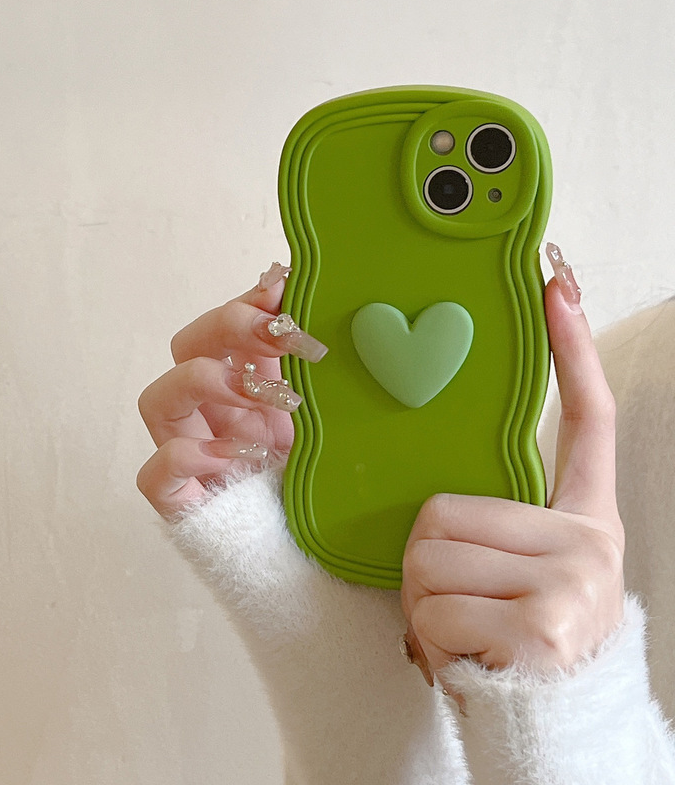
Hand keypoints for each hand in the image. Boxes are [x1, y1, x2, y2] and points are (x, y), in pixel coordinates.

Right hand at [137, 263, 326, 516]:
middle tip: (283, 334)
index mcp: (255, 390)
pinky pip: (154, 475)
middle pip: (189, 348)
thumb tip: (346, 308)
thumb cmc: (339, 496)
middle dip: (228, 327)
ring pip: (157, 399)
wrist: (330, 571)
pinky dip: (186, 458)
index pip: (232, 327)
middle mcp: (220, 416)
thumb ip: (342, 373)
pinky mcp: (185, 504)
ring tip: (267, 396)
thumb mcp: (349, 423)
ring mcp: (197, 458)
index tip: (289, 288)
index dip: (250, 301)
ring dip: (204, 382)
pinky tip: (240, 458)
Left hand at [401, 275, 624, 684]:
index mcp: (584, 519)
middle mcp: (588, 542)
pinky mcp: (543, 624)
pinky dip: (429, 643)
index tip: (557, 287)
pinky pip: (432, 610)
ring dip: (424, 606)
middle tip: (459, 604)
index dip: (572, 351)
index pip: (586, 420)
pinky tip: (468, 659)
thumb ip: (491, 528)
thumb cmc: (515, 639)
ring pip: (428, 561)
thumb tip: (431, 516)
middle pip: (443, 511)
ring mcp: (571, 581)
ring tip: (464, 633)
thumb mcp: (517, 575)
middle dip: (426, 565)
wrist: (549, 725)